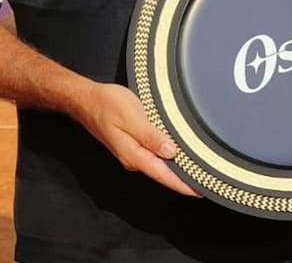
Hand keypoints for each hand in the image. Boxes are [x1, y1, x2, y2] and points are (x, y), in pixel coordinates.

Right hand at [72, 81, 198, 196]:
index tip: (200, 191)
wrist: (86, 100)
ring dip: (177, 169)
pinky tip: (177, 155)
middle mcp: (133, 158)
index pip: (163, 175)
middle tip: (205, 182)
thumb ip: (150, 136)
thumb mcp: (132, 117)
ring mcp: (132, 152)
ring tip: (196, 172)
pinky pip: (154, 155)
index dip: (183, 184)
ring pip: (159, 165)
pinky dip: (167, 158)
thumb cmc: (106, 105)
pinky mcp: (133, 144)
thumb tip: (170, 152)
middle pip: (163, 173)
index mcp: (134, 154)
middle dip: (183, 180)